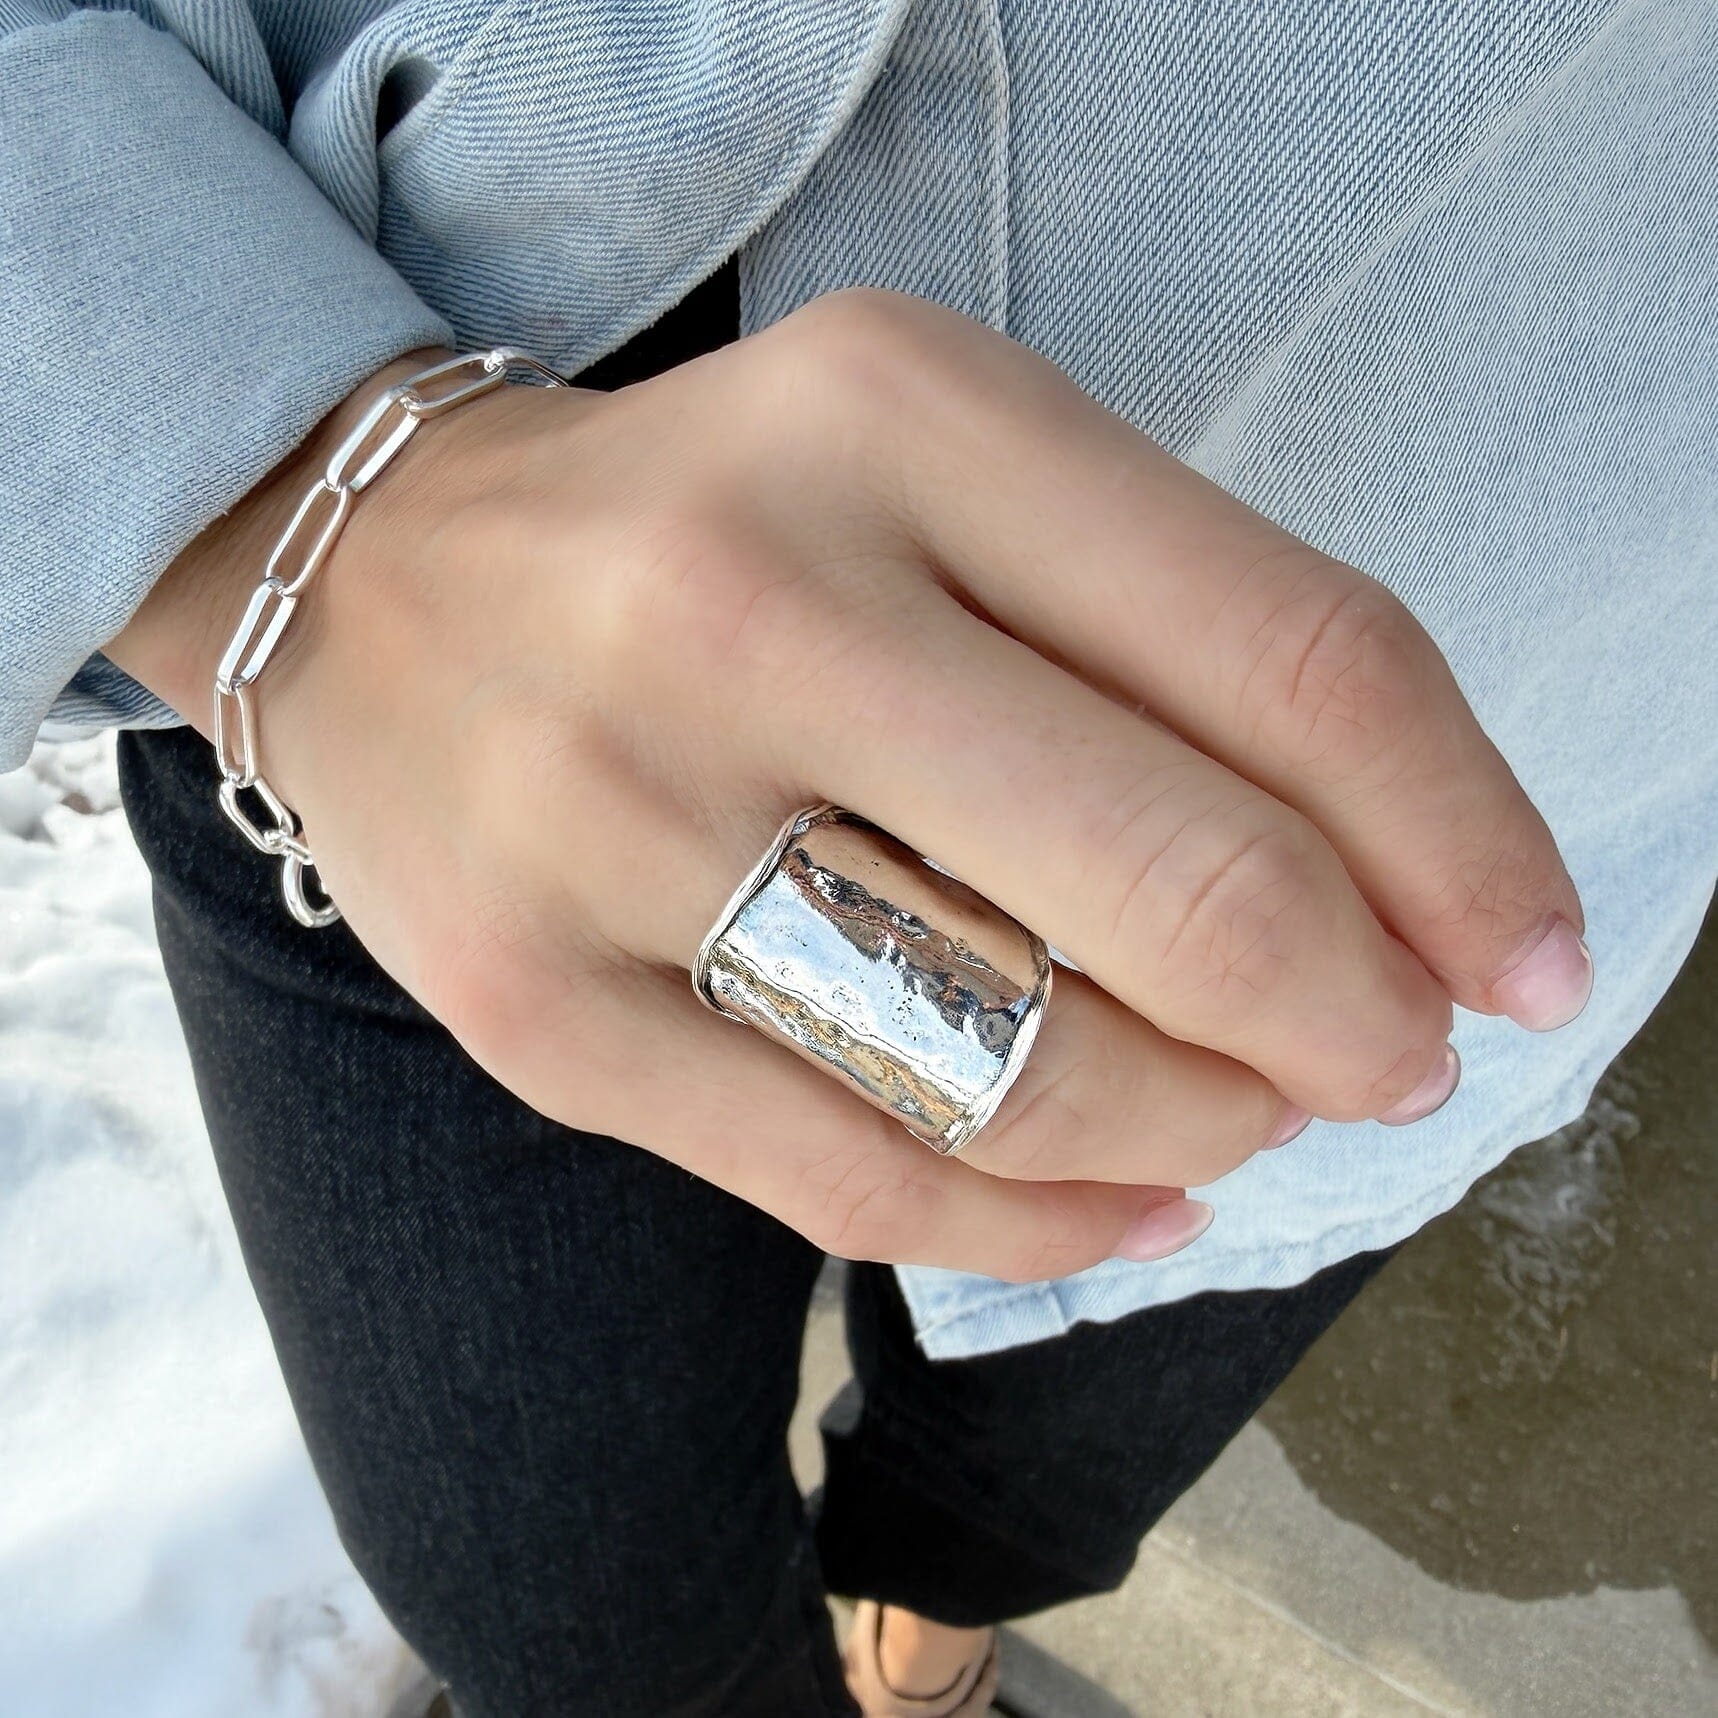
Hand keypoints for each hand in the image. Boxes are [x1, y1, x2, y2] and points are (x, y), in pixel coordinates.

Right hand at [108, 289, 1588, 1280]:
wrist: (378, 581)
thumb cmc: (717, 524)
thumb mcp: (943, 468)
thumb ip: (1169, 635)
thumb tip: (1412, 901)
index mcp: (897, 416)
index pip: (1292, 653)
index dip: (1464, 838)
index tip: (1528, 956)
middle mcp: (742, 602)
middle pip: (1182, 884)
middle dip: (1355, 1020)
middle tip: (1393, 1060)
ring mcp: (610, 820)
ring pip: (1021, 1068)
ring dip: (1205, 1126)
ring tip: (1242, 1114)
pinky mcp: (530, 1007)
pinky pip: (856, 1184)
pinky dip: (1044, 1227)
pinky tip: (1123, 1205)